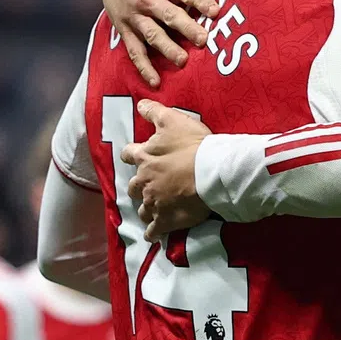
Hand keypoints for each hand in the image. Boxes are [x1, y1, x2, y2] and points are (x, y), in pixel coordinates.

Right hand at [92, 0, 231, 87]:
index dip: (200, 0)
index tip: (215, 10)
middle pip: (170, 15)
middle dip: (186, 28)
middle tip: (203, 41)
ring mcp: (136, 15)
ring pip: (152, 34)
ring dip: (167, 48)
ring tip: (182, 61)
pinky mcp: (125, 28)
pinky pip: (134, 50)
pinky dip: (143, 67)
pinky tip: (155, 82)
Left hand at [122, 100, 212, 240]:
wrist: (212, 172)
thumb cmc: (194, 145)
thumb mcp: (173, 120)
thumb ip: (154, 112)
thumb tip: (140, 104)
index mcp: (144, 157)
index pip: (129, 154)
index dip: (132, 156)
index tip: (135, 157)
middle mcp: (144, 181)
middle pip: (133, 186)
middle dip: (140, 186)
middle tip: (150, 186)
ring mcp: (154, 202)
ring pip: (143, 209)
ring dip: (147, 209)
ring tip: (155, 210)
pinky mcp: (165, 220)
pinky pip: (153, 231)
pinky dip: (152, 233)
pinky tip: (153, 235)